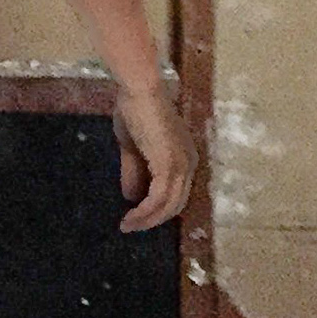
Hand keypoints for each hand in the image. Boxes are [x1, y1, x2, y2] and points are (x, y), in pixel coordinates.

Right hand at [112, 78, 196, 232]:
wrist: (138, 91)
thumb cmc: (135, 110)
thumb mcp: (133, 147)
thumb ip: (135, 171)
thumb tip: (130, 197)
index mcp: (185, 157)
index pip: (177, 192)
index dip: (160, 208)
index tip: (139, 216)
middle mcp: (189, 164)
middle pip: (175, 204)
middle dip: (154, 219)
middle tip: (132, 225)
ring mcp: (180, 167)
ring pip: (167, 206)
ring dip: (147, 220)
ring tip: (127, 226)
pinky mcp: (167, 168)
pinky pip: (156, 200)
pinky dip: (143, 213)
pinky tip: (129, 218)